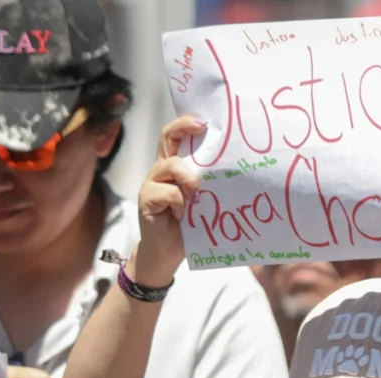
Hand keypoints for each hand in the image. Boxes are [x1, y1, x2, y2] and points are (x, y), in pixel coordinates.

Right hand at [134, 115, 207, 282]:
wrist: (167, 253)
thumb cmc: (188, 227)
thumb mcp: (202, 202)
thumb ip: (208, 185)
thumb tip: (234, 172)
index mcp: (175, 167)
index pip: (176, 136)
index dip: (186, 124)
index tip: (205, 121)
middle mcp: (161, 170)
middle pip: (166, 137)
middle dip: (183, 127)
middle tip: (201, 126)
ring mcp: (152, 183)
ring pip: (171, 165)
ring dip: (189, 179)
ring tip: (197, 197)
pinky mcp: (146, 198)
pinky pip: (169, 192)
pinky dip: (180, 204)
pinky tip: (181, 216)